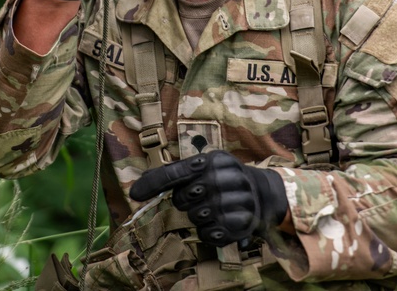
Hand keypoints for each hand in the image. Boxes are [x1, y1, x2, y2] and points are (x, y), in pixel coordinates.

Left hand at [129, 151, 287, 247]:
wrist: (262, 192)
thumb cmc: (223, 177)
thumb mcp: (204, 166)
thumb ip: (174, 173)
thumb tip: (139, 186)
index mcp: (214, 160)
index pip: (176, 172)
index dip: (153, 184)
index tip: (134, 194)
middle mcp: (227, 179)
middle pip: (182, 199)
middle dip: (185, 201)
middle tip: (200, 196)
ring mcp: (237, 202)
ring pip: (195, 218)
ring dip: (197, 217)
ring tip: (212, 208)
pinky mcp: (243, 224)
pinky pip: (209, 235)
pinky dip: (208, 231)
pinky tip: (219, 221)